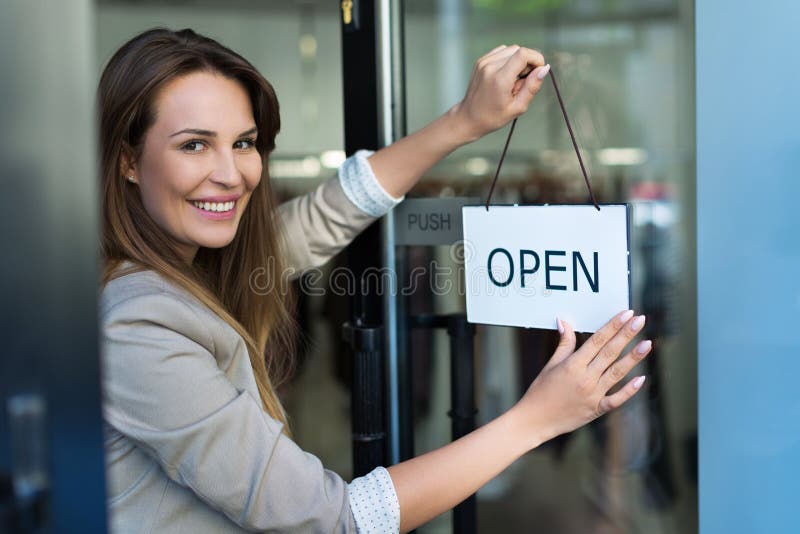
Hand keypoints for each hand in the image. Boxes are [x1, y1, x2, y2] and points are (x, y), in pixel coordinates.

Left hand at [451, 45, 549, 141]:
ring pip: (511, 49)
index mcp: (500, 78)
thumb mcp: (518, 107)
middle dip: (527, 62)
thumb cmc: (493, 117)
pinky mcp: (481, 61)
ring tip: (513, 80)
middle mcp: (490, 66)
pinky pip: (501, 51)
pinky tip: (505, 75)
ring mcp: (483, 62)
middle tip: (523, 81)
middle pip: (519, 50)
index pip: (523, 54)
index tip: (538, 72)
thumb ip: (532, 87)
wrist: (469, 118)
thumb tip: (544, 69)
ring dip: (518, 61)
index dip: (536, 59)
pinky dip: (508, 60)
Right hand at [515, 310, 652, 447]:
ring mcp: (592, 395)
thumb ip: (564, 344)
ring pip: (617, 373)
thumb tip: (564, 322)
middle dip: (626, 335)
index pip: (597, 340)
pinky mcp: (596, 410)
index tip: (626, 314)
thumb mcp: (551, 365)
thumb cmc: (541, 390)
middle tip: (641, 320)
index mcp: (573, 365)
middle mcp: (585, 378)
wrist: (535, 420)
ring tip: (648, 344)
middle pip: (610, 352)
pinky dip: (629, 390)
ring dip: (633, 358)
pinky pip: (616, 399)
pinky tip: (642, 378)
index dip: (613, 325)